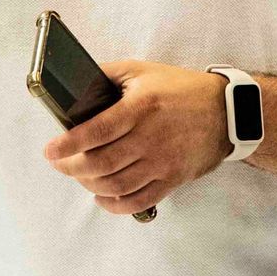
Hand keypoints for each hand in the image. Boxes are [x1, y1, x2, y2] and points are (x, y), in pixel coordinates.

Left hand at [43, 61, 230, 216]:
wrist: (226, 111)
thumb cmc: (180, 88)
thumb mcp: (142, 70)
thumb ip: (106, 75)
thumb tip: (74, 83)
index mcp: (141, 107)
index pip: (96, 131)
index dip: (68, 145)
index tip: (49, 151)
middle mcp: (151, 137)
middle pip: (102, 163)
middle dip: (72, 167)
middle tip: (58, 163)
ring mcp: (163, 162)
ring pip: (117, 185)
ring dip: (90, 185)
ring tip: (79, 176)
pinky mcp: (173, 179)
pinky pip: (139, 201)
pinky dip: (115, 205)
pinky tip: (102, 197)